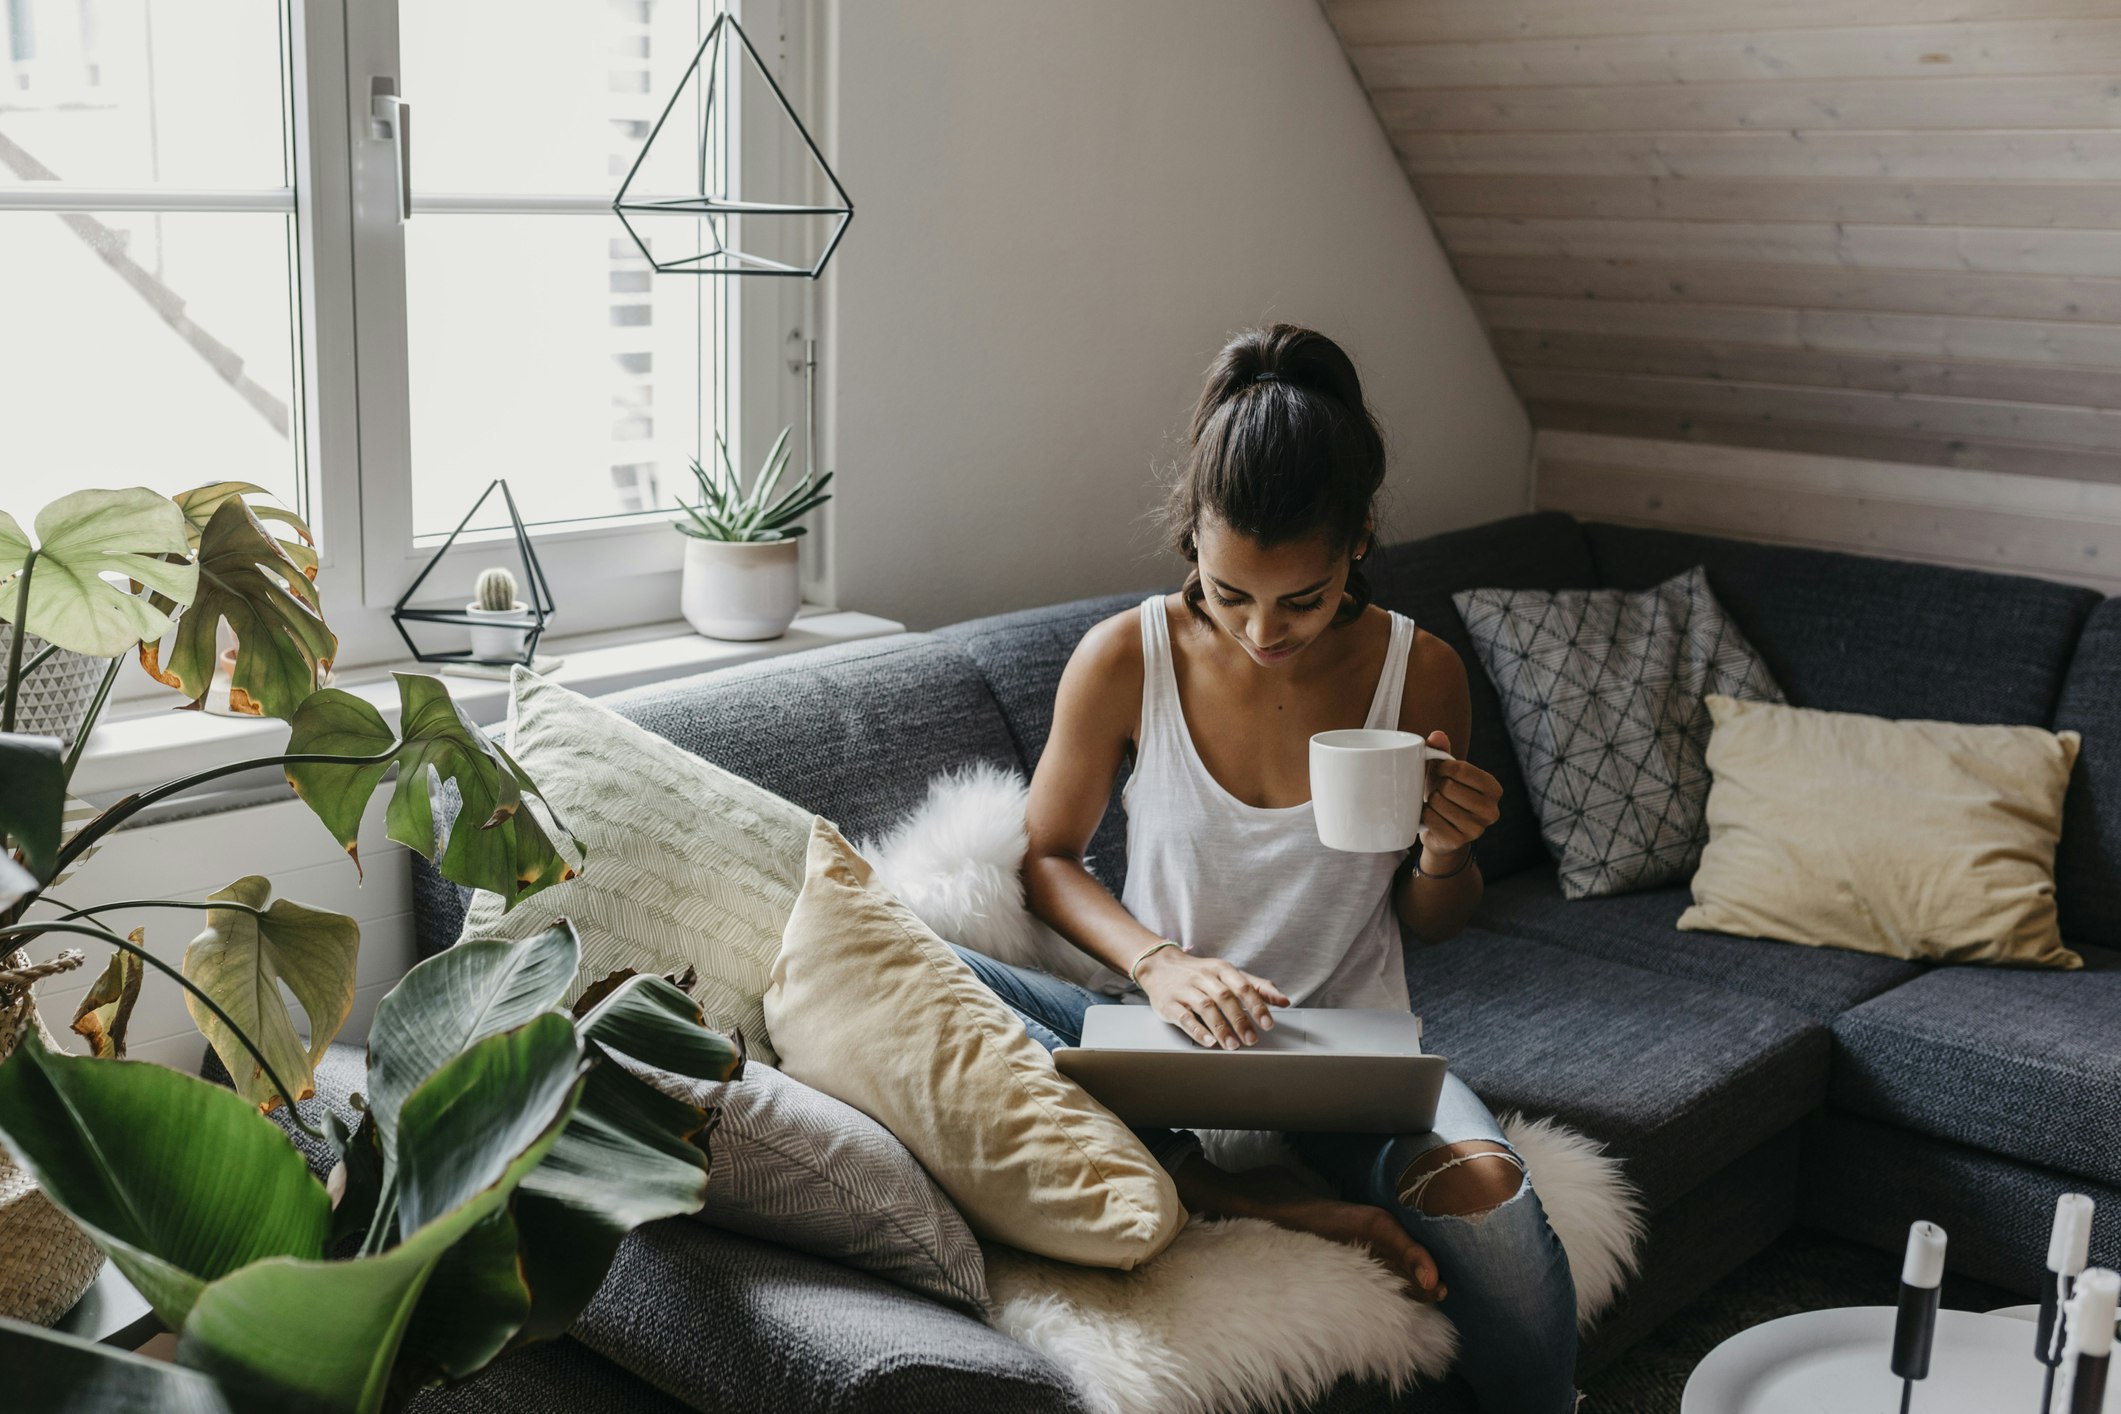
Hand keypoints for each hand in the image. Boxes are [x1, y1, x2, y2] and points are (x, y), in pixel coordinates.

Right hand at [1134, 948, 1290, 1049]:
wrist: (1159, 966)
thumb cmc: (1200, 973)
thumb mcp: (1229, 974)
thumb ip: (1257, 986)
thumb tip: (1284, 1000)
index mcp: (1221, 969)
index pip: (1243, 986)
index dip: (1257, 1005)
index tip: (1268, 1023)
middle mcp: (1203, 977)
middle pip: (1225, 998)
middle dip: (1241, 1020)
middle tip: (1252, 1039)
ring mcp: (1185, 989)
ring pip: (1206, 1008)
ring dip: (1221, 1028)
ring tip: (1233, 1045)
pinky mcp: (1169, 1003)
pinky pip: (1184, 1017)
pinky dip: (1197, 1030)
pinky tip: (1209, 1041)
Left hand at [1417, 729, 1500, 860]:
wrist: (1442, 833)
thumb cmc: (1445, 795)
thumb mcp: (1446, 772)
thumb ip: (1442, 750)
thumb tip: (1437, 735)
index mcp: (1494, 789)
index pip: (1462, 769)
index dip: (1443, 767)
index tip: (1439, 770)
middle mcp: (1491, 810)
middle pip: (1449, 787)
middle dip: (1437, 787)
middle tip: (1439, 792)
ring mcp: (1477, 829)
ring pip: (1438, 803)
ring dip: (1430, 802)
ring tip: (1436, 806)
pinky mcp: (1458, 842)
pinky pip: (1431, 820)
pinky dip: (1425, 817)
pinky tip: (1431, 819)